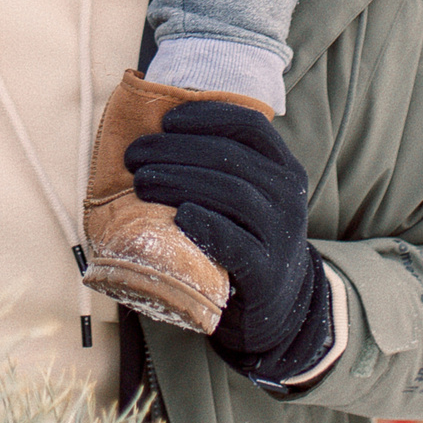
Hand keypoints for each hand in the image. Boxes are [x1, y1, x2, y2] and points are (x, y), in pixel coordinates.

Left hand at [126, 99, 333, 380]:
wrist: (281, 307)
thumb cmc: (247, 237)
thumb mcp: (247, 196)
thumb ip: (220, 166)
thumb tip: (156, 131)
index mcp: (283, 168)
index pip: (251, 125)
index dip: (207, 116)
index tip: (165, 120)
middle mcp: (288, 196)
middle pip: (232, 157)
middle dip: (176, 150)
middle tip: (134, 156)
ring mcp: (282, 236)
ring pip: (233, 193)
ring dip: (180, 181)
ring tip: (141, 182)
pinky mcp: (267, 274)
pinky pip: (238, 243)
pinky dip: (206, 225)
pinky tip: (179, 216)